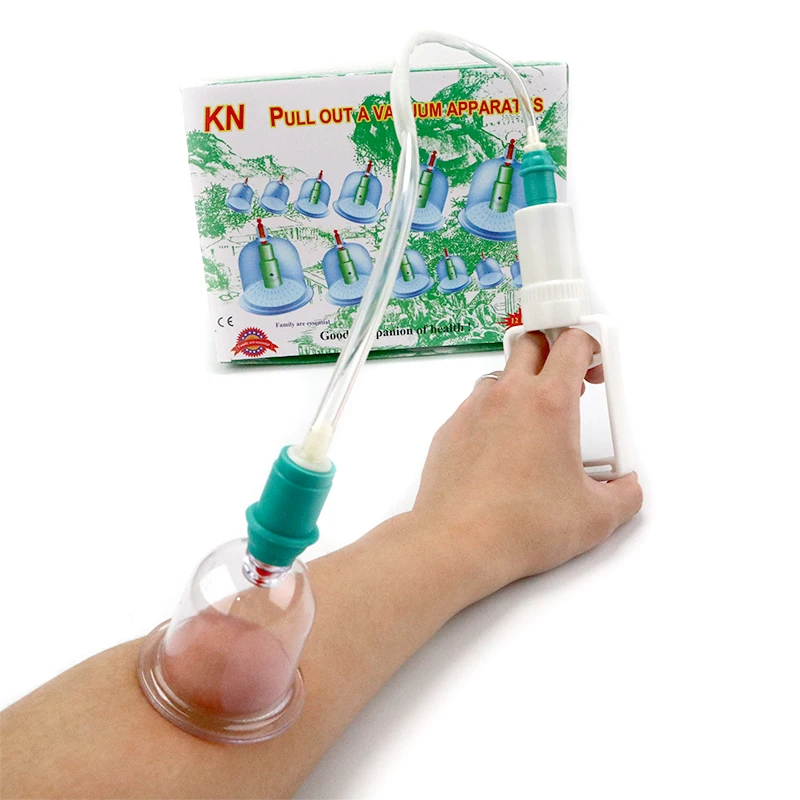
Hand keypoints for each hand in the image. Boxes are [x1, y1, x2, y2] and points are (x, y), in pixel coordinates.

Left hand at [412, 329, 641, 600]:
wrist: (458, 543)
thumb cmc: (520, 526)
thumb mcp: (595, 517)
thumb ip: (623, 495)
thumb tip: (626, 488)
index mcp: (549, 403)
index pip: (573, 343)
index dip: (591, 346)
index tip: (596, 365)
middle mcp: (508, 396)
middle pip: (532, 343)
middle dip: (553, 354)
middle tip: (569, 384)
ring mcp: (473, 410)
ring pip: (500, 376)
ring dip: (521, 387)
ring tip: (535, 425)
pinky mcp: (450, 430)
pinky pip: (474, 407)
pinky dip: (492, 417)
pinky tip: (502, 453)